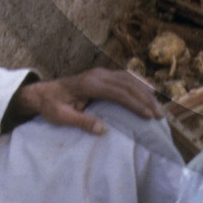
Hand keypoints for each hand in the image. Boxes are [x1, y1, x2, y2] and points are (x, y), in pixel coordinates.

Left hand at [8, 67, 162, 134]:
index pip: (119, 92)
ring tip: (157, 107)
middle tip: (159, 115)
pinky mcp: (103, 75)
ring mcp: (102, 73)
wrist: (43, 92)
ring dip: (145, 92)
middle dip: (146, 99)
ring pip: (130, 79)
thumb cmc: (52, 106)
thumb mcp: (62, 117)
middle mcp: (99, 75)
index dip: (135, 104)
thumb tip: (104, 129)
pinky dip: (139, 86)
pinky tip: (148, 95)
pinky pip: (126, 77)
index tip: (148, 116)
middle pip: (129, 84)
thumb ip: (82, 122)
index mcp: (90, 84)